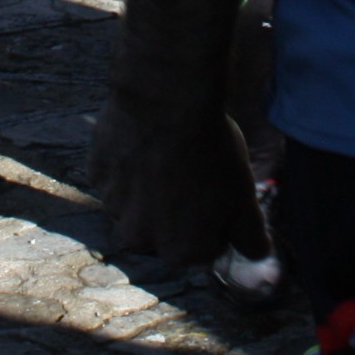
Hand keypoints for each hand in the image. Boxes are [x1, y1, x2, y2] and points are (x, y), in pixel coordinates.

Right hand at [90, 89, 267, 264]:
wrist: (168, 100)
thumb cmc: (211, 150)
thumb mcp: (244, 196)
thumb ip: (251, 235)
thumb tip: (259, 254)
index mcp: (180, 252)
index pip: (205, 247)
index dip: (218, 219)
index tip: (221, 189)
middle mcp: (140, 239)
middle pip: (165, 231)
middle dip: (178, 211)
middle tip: (192, 172)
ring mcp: (113, 206)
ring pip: (136, 204)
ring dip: (149, 189)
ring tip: (167, 153)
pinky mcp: (96, 174)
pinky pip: (114, 177)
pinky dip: (127, 165)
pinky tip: (143, 141)